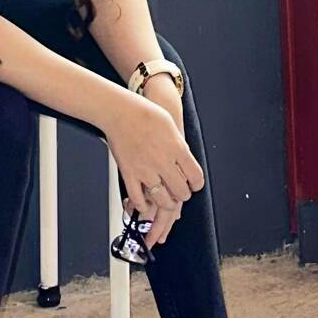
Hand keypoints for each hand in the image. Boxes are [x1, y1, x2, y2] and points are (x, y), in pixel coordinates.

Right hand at [100, 87, 201, 251]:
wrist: (120, 111)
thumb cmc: (145, 113)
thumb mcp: (171, 126)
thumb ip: (179, 146)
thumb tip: (184, 162)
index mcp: (177, 148)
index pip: (195, 176)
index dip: (197, 184)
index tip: (194, 184)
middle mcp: (162, 161)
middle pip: (181, 191)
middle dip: (183, 194)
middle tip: (180, 192)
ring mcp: (145, 169)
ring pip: (162, 200)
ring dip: (167, 203)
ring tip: (166, 199)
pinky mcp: (128, 174)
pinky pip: (138, 199)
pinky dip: (144, 206)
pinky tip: (146, 204)